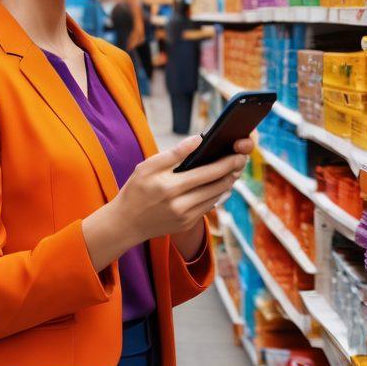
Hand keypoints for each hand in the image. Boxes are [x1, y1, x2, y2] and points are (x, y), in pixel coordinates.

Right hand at [81, 135, 253, 274]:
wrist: (125, 224)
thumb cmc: (135, 190)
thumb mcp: (147, 166)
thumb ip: (174, 154)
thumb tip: (198, 140)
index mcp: (170, 187)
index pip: (206, 173)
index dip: (225, 163)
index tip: (238, 154)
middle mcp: (181, 205)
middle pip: (216, 187)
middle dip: (231, 172)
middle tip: (241, 159)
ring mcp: (185, 218)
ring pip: (215, 198)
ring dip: (227, 184)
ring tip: (234, 170)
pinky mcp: (187, 225)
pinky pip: (208, 208)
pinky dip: (216, 195)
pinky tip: (220, 186)